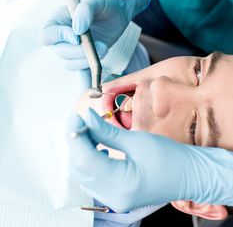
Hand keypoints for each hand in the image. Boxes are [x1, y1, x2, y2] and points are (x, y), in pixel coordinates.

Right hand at [41, 0, 150, 69]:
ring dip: (86, 61)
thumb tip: (77, 29)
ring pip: (71, 63)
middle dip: (78, 52)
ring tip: (104, 49)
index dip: (59, 37)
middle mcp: (64, 36)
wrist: (121, 9)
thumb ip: (85, 10)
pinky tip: (93, 86)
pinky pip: (82, 71)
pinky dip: (86, 79)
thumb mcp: (96, 0)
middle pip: (60, 52)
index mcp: (60, 19)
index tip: (77, 37)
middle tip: (98, 47)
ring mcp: (75, 48)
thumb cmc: (106, 0)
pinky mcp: (87, 57)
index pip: (48, 34)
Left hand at [68, 109, 232, 211]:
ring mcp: (114, 199)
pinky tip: (98, 145)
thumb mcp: (137, 140)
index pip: (85, 158)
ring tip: (89, 129)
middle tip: (82, 119)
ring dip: (82, 149)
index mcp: (121, 185)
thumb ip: (107, 131)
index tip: (77, 115)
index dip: (77, 134)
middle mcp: (114, 197)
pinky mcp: (116, 194)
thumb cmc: (171, 158)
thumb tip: (87, 118)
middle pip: (80, 167)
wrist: (190, 174)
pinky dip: (91, 159)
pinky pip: (94, 177)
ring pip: (84, 173)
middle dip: (77, 141)